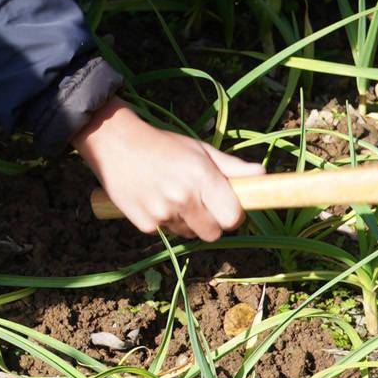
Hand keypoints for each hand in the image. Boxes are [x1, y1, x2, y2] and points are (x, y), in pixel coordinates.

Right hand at [77, 101, 259, 240]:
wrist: (115, 144)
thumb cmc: (163, 145)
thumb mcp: (199, 150)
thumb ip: (231, 167)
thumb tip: (263, 174)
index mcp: (201, 176)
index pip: (232, 217)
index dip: (233, 215)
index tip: (226, 207)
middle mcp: (183, 197)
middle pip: (213, 233)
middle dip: (211, 222)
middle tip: (200, 203)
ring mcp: (162, 213)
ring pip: (188, 234)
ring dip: (186, 221)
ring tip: (172, 196)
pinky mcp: (144, 224)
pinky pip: (165, 233)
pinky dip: (163, 221)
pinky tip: (154, 199)